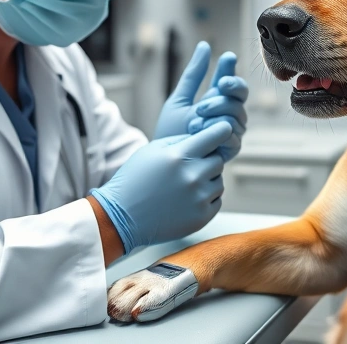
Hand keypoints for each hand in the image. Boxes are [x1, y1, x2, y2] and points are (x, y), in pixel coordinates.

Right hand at [89, 122, 234, 253]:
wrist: (122, 218)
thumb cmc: (135, 179)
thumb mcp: (152, 150)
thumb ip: (181, 140)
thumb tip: (206, 136)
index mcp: (179, 156)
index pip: (216, 135)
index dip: (222, 130)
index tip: (225, 128)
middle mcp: (193, 176)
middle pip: (218, 160)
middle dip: (207, 161)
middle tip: (188, 168)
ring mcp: (199, 198)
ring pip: (219, 181)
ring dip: (207, 181)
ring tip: (183, 187)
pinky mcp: (202, 217)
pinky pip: (217, 200)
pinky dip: (206, 199)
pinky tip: (185, 200)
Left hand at [155, 42, 248, 161]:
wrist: (162, 160)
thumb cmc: (169, 132)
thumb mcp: (179, 99)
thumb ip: (193, 75)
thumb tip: (204, 45)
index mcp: (217, 100)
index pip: (232, 81)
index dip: (231, 69)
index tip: (226, 57)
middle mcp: (228, 115)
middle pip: (239, 96)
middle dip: (222, 97)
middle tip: (200, 105)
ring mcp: (230, 132)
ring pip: (237, 115)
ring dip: (215, 115)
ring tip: (194, 122)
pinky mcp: (229, 150)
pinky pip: (234, 135)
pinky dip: (217, 131)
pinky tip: (200, 132)